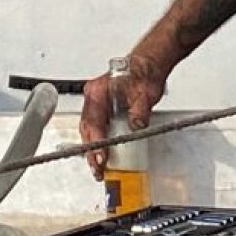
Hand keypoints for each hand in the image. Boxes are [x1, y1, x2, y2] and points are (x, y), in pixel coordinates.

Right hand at [79, 54, 166, 179]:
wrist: (148, 65)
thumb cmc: (144, 73)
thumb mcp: (146, 93)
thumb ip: (140, 110)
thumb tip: (137, 125)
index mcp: (98, 92)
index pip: (93, 123)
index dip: (96, 143)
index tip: (100, 159)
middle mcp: (93, 97)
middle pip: (87, 129)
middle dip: (92, 152)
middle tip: (99, 170)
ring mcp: (96, 103)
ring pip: (89, 130)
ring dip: (93, 149)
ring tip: (99, 168)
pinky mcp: (101, 109)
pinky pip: (96, 128)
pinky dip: (98, 142)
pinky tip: (103, 155)